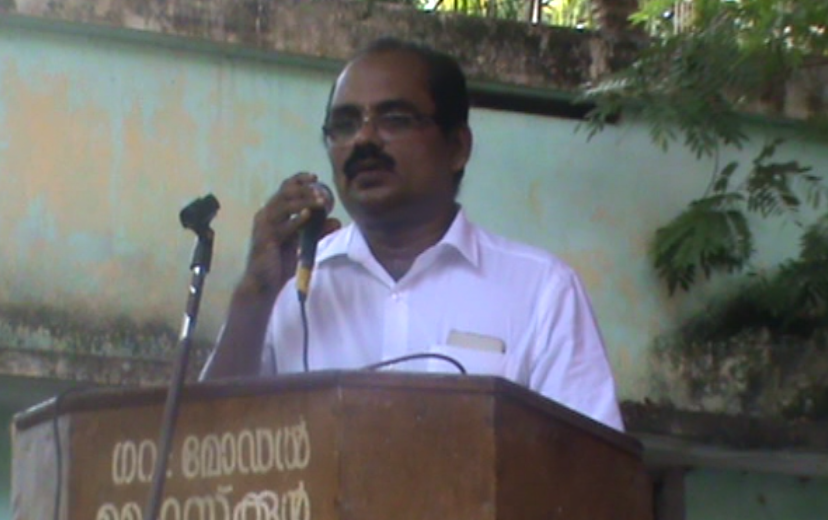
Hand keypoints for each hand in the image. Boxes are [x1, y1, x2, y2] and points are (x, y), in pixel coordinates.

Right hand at [238, 172, 340, 299]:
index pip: (284, 189)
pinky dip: (295, 219)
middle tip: (321, 191)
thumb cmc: (280, 263)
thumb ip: (317, 232)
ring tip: (320, 202)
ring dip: (303, 201)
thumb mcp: (302, 244)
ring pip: (283, 205)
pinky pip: (282, 226)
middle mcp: (266, 215)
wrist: (263, 284)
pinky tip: (308, 215)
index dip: (298, 180)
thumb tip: (336, 221)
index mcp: (272, 213)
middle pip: (284, 193)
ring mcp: (264, 226)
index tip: (315, 177)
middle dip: (304, 190)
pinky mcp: (266, 239)